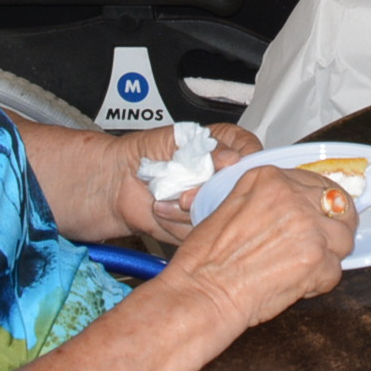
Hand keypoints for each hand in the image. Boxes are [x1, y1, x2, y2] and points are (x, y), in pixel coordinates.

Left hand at [110, 119, 262, 243]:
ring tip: (167, 197)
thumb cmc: (146, 153)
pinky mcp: (198, 226)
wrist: (117, 181)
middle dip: (209, 193)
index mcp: (225, 146)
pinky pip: (199, 231)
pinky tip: (163, 210)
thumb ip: (209, 148)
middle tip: (185, 194)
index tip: (229, 167)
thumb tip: (232, 159)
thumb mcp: (178, 138)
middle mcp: (223, 176)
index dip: (246, 162)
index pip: (252, 152)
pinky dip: (176, 222)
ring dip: (188, 210)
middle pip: (241, 189)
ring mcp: (212, 202)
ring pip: (221, 213)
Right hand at [157, 163, 353, 332]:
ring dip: (330, 255)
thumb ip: (266, 199)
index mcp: (269, 178)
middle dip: (335, 226)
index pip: (318, 182)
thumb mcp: (230, 206)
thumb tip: (296, 206)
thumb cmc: (205, 260)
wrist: (201, 294)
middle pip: (338, 206)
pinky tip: (297, 286)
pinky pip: (335, 271)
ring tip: (306, 269)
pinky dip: (319, 283)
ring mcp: (308, 226)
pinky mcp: (316, 259)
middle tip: (324, 244)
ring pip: (344, 238)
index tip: (321, 216)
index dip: (322, 204)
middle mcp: (292, 196)